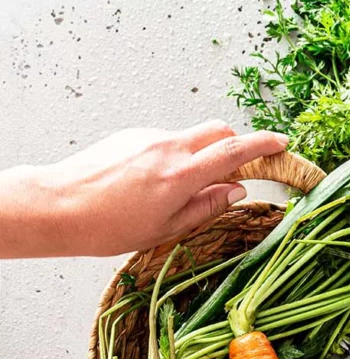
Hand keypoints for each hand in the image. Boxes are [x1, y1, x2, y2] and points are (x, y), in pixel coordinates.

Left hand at [0, 122, 288, 257]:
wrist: (59, 206)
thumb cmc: (108, 227)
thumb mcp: (166, 228)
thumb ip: (206, 206)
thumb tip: (236, 191)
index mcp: (181, 175)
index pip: (234, 151)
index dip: (263, 145)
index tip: (282, 144)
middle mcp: (168, 148)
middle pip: (218, 130)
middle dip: (234, 144)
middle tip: (236, 169)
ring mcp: (148, 136)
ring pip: (189, 138)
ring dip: (198, 157)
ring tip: (174, 193)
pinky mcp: (131, 135)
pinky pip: (164, 142)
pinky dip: (171, 158)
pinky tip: (148, 186)